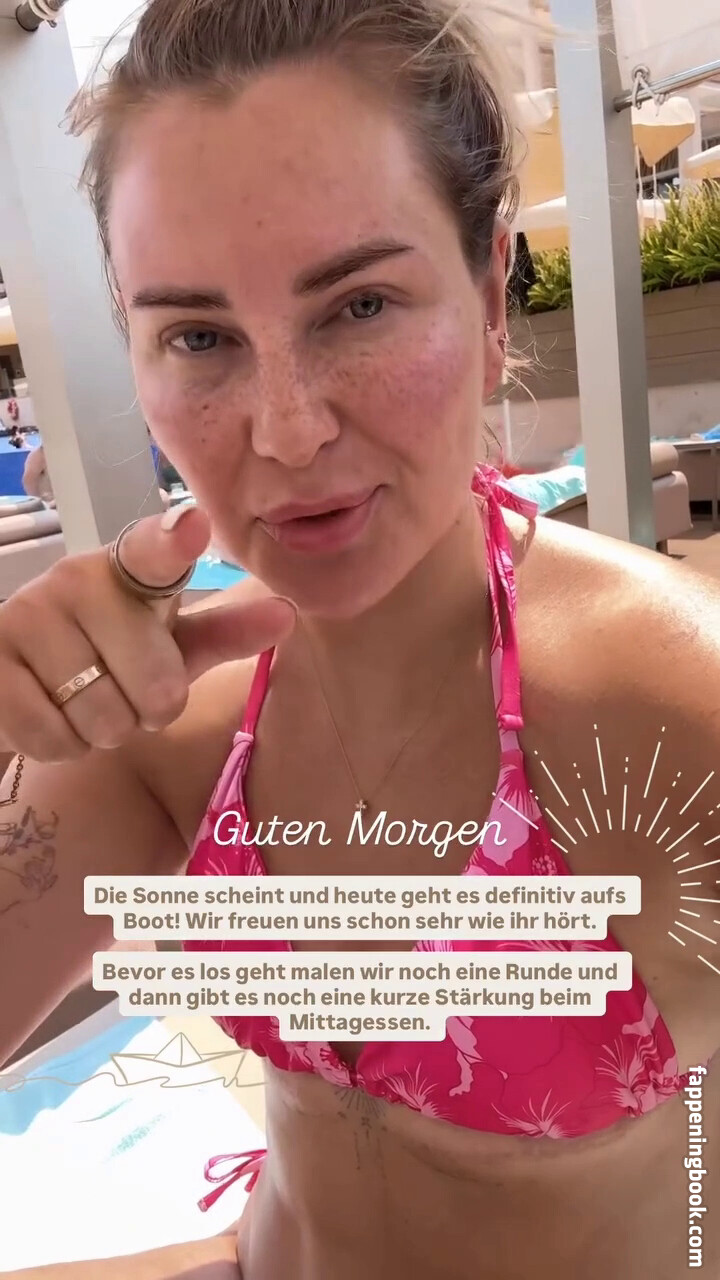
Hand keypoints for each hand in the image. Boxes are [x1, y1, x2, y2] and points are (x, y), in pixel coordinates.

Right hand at [0, 504, 294, 761]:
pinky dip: (63, 745)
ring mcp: (26, 618)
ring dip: (104, 731)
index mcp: (129, 568)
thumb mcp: (171, 642)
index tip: (194, 526)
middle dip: (147, 711)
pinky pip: (55, 738)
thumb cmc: (111, 652)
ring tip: (84, 700)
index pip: (154, 553)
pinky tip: (52, 714)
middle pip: (157, 689)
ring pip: (105, 720)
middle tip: (122, 688)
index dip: (174, 542)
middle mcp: (75, 581)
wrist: (18, 673)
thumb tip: (287, 614)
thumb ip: (226, 631)